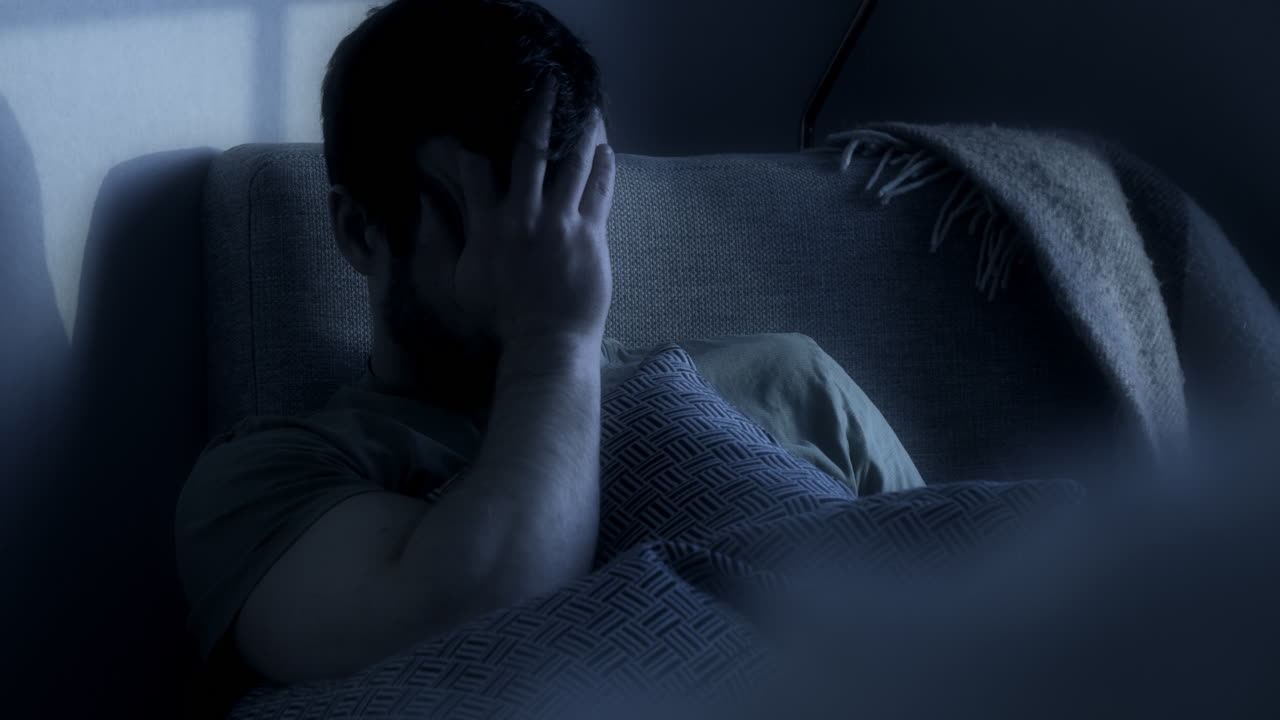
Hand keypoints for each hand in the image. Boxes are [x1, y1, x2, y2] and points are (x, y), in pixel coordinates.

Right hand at [453, 76, 615, 349]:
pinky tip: (605, 150)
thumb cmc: (500, 320)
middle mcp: (523, 216)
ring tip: (590, 108)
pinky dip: (603, 166)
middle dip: (540, 112)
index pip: (476, 169)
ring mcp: (560, 223)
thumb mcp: (459, 282)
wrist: (546, 343)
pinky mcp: (590, 235)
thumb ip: (445, 243)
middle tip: (550, 85)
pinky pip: (600, 190)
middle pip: (531, 150)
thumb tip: (428, 209)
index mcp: (488, 225)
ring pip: (574, 163)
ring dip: (582, 132)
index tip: (477, 127)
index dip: (473, 145)